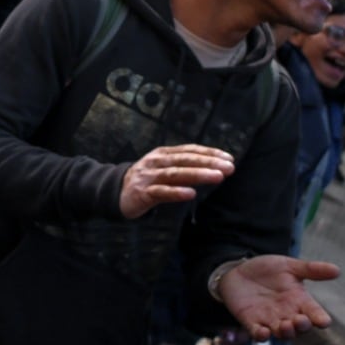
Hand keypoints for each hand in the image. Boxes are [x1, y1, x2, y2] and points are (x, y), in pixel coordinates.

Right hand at [118, 144, 234, 218]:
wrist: (115, 191)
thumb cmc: (147, 180)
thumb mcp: (163, 168)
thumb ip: (184, 166)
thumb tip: (214, 167)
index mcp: (163, 154)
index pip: (189, 150)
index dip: (209, 152)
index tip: (229, 158)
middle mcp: (156, 162)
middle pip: (185, 160)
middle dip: (208, 162)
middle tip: (229, 167)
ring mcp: (149, 176)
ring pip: (175, 174)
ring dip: (197, 174)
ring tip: (217, 177)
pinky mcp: (142, 192)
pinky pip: (161, 192)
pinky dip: (176, 192)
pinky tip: (191, 194)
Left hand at [219, 255, 339, 340]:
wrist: (238, 270)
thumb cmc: (268, 270)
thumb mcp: (289, 266)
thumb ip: (311, 269)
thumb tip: (337, 270)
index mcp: (300, 301)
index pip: (315, 313)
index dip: (320, 318)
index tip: (324, 321)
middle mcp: (288, 314)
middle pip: (300, 327)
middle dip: (302, 326)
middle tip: (301, 320)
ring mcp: (270, 320)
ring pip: (282, 333)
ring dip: (285, 332)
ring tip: (285, 325)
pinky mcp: (251, 322)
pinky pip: (258, 334)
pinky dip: (261, 335)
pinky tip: (263, 332)